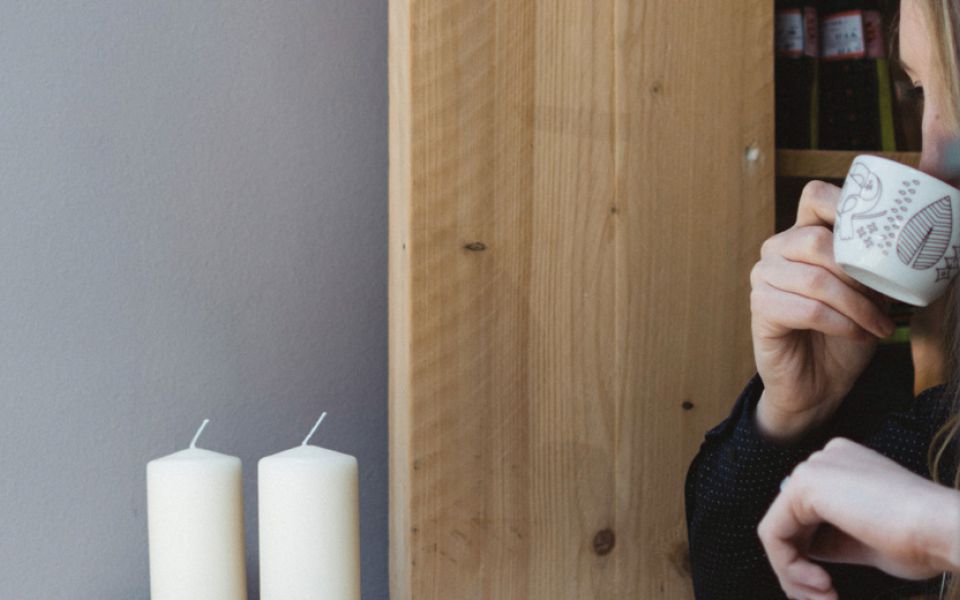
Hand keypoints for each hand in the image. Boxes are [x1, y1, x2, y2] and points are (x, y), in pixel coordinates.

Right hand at [751, 181, 895, 442]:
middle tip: (885, 298)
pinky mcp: (760, 309)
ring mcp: (763, 278)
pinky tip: (858, 334)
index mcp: (803, 234)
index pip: (815, 196)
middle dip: (858, 271)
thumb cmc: (847, 332)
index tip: (880, 229)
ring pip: (815, 279)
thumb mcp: (873, 290)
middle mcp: (776, 250)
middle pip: (816, 240)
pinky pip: (807, 309)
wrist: (820, 383)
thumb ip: (881, 259)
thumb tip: (920, 228)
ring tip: (880, 325)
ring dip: (857, 305)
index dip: (845, 203)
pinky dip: (841, 323)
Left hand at [758, 438, 959, 599]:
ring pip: (778, 530)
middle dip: (797, 569)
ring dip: (794, 574)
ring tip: (823, 597)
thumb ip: (831, 539)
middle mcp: (826, 459)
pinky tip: (821, 583)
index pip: (806, 516)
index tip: (826, 591)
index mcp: (845, 467)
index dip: (807, 557)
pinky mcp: (804, 483)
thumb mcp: (865, 542)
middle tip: (822, 599)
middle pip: (789, 522)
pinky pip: (773, 532)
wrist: (945, 530)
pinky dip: (788, 566)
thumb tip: (802, 551)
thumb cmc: (922, 541)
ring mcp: (814, 467)